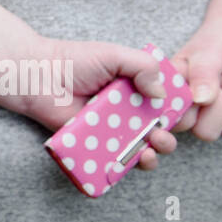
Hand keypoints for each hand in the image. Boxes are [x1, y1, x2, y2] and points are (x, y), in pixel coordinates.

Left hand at [7, 37, 176, 171]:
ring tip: (149, 149)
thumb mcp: (114, 55)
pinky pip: (112, 162)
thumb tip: (162, 94)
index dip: (176, 114)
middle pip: (156, 133)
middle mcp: (125, 113)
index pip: (163, 106)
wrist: (39, 76)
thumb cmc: (74, 61)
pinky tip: (130, 159)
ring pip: (138, 151)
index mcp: (134, 90)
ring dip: (151, 156)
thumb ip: (143, 66)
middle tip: (160, 135)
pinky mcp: (94, 147)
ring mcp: (111, 132)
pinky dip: (124, 166)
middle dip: (166, 140)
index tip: (182, 117)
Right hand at [169, 27, 221, 140]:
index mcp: (174, 97)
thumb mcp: (207, 52)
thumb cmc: (217, 43)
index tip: (198, 98)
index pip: (172, 121)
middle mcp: (194, 114)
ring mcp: (219, 120)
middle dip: (220, 106)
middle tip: (220, 79)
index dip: (186, 116)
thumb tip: (202, 100)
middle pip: (205, 132)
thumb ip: (202, 73)